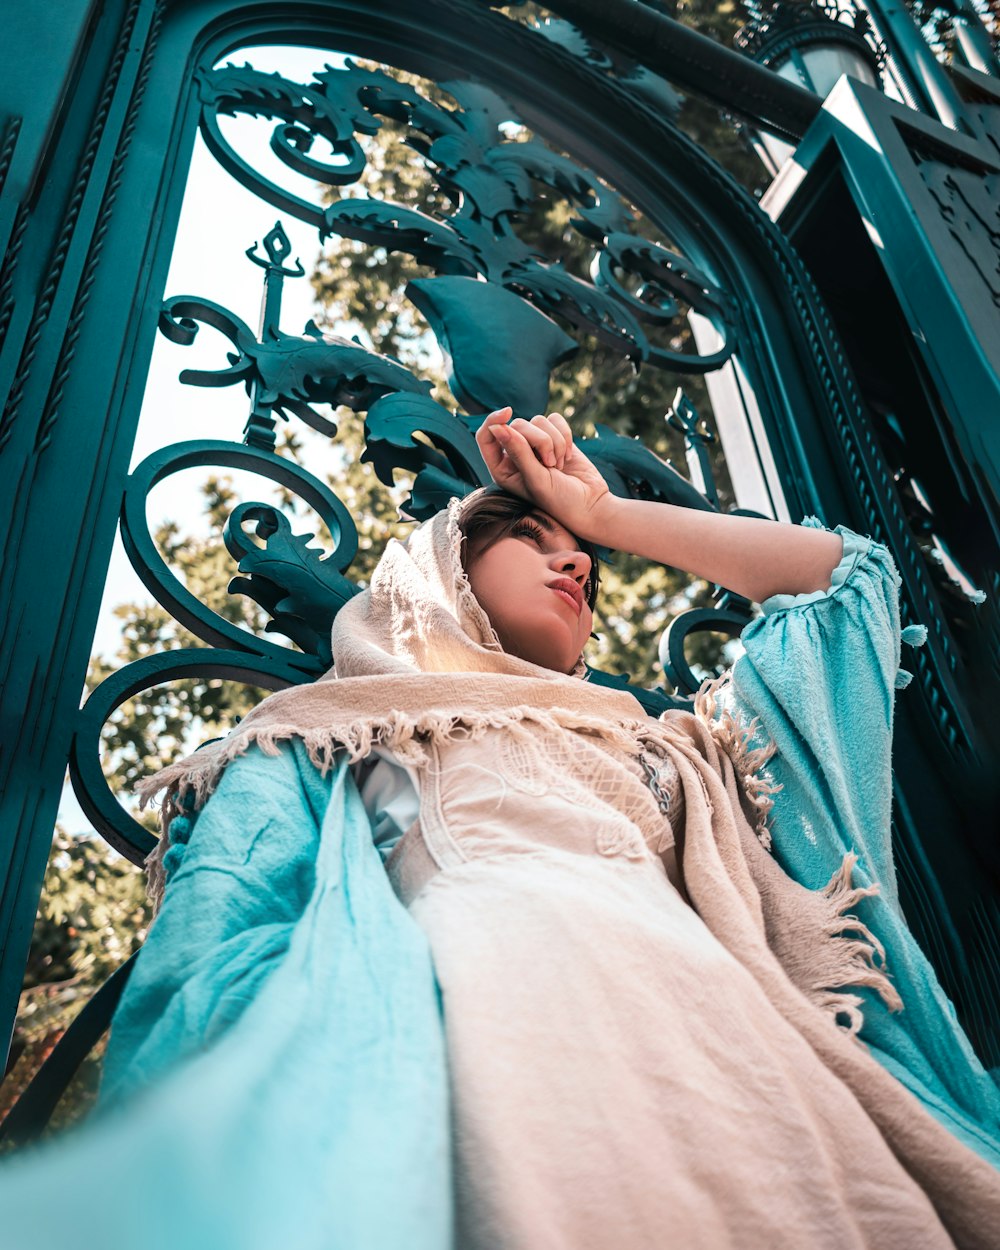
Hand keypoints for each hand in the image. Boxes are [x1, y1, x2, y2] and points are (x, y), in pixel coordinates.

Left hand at [475, 408, 611, 541]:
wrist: (590, 504)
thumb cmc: (559, 500)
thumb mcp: (536, 479)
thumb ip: (518, 452)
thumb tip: (497, 426)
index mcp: (502, 468)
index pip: (486, 436)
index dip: (494, 420)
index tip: (508, 412)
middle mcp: (516, 454)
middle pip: (518, 425)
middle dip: (539, 441)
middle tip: (551, 464)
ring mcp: (536, 445)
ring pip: (539, 420)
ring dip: (555, 442)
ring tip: (560, 465)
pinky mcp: (556, 437)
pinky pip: (555, 420)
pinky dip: (565, 435)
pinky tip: (569, 456)